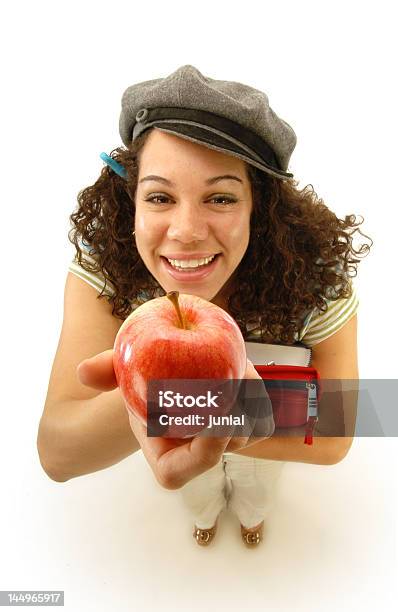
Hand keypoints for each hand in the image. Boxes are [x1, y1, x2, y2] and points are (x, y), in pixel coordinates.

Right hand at [77, 351, 272, 488]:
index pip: (178, 472)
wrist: (171, 373)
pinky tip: (243, 366)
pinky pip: (261, 418)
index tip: (216, 422)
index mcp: (162, 452)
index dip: (201, 453)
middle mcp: (195, 453)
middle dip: (234, 412)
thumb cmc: (143, 377)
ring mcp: (223, 444)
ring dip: (246, 397)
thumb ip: (107, 370)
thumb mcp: (125, 369)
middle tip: (232, 372)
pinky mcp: (245, 427)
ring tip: (234, 362)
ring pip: (248, 432)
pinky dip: (256, 393)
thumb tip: (84, 371)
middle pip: (224, 448)